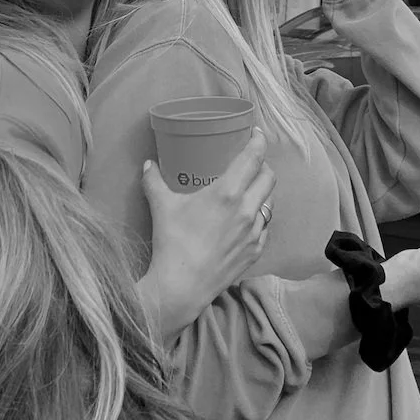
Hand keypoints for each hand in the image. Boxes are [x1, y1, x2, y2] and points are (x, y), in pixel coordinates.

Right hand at [139, 129, 275, 341]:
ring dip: (262, 193)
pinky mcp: (255, 252)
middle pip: (269, 178)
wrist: (182, 286)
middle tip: (250, 163)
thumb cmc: (173, 242)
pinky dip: (259, 219)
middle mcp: (247, 209)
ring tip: (249, 191)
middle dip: (263, 165)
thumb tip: (149, 165)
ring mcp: (255, 233)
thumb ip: (154, 181)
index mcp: (228, 192)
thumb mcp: (161, 206)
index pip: (254, 158)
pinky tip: (247, 221)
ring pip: (270, 203)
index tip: (256, 134)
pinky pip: (265, 228)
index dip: (258, 141)